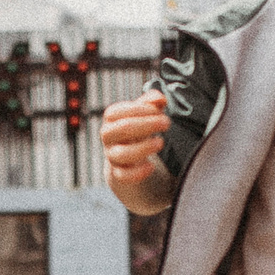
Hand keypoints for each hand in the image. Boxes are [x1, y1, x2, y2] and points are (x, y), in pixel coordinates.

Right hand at [100, 91, 171, 207]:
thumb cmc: (138, 132)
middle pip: (119, 129)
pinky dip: (137, 172)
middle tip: (166, 123)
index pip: (114, 112)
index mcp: (111, 121)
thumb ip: (151, 103)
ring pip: (121, 154)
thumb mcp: (143, 115)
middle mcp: (109, 139)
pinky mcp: (119, 175)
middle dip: (146, 124)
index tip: (159, 109)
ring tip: (161, 142)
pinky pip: (123, 176)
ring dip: (144, 147)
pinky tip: (151, 166)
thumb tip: (160, 98)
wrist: (130, 162)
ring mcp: (112, 157)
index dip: (137, 109)